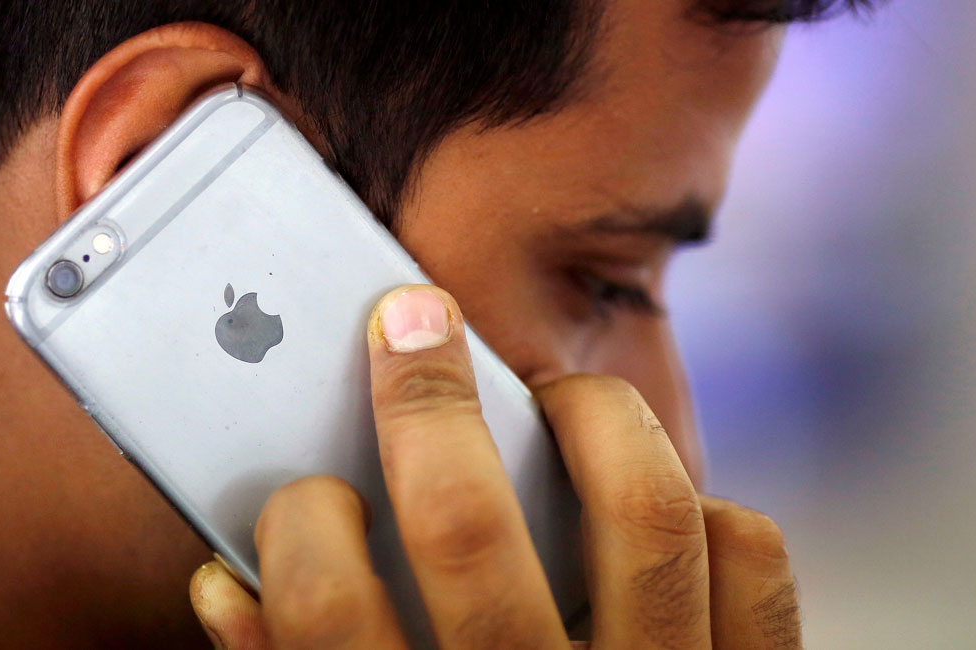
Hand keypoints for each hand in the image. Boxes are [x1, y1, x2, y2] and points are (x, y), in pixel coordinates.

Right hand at [189, 285, 800, 648]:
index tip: (306, 490)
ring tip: (546, 394)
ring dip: (588, 415)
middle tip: (409, 322)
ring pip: (643, 513)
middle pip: (468, 530)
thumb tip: (226, 584)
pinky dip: (705, 505)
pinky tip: (644, 501)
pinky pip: (750, 559)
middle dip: (424, 402)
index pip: (327, 609)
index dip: (299, 524)